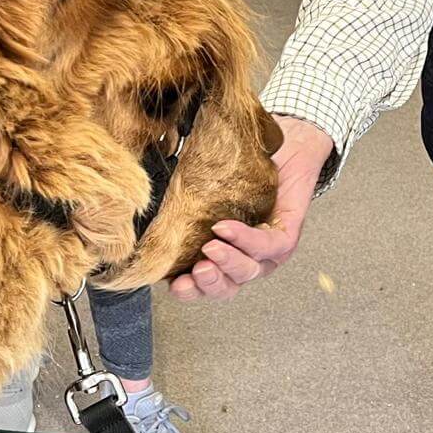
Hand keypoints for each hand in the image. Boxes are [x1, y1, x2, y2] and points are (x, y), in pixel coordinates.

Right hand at [169, 116, 334, 302]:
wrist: (285, 143)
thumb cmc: (244, 165)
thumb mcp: (205, 185)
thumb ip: (181, 199)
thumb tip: (145, 200)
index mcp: (223, 253)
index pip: (204, 283)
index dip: (189, 290)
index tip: (172, 285)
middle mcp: (245, 257)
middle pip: (227, 286)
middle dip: (209, 283)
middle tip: (196, 269)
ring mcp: (268, 251)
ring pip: (248, 271)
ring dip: (227, 263)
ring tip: (210, 247)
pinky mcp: (287, 236)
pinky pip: (267, 246)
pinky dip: (246, 240)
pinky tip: (227, 228)